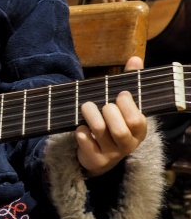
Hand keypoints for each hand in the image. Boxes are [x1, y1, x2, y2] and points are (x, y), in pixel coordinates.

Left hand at [75, 55, 146, 176]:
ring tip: (86, 107)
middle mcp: (127, 144)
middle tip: (101, 103)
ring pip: (100, 132)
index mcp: (138, 131)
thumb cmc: (113, 123)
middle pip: (120, 129)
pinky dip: (81, 131)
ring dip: (91, 115)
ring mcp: (111, 154)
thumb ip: (129, 82)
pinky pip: (85, 142)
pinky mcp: (95, 159)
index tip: (119, 94)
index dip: (127, 105)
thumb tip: (135, 59)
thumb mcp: (123, 106)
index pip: (137, 120)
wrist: (99, 155)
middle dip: (108, 111)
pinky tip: (80, 127)